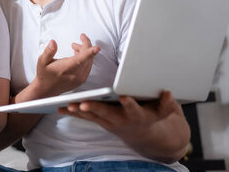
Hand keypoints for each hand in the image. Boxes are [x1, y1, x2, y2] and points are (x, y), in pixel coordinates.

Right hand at [33, 34, 99, 97]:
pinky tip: (78, 55)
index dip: (90, 52)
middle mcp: (76, 74)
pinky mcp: (82, 79)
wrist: (46, 89)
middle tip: (78, 40)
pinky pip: (88, 66)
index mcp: (66, 68)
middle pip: (88, 57)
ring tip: (75, 47)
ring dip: (85, 52)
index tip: (97, 48)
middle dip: (85, 45)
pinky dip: (86, 58)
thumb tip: (53, 42)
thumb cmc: (44, 75)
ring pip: (89, 61)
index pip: (81, 59)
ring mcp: (80, 78)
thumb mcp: (42, 61)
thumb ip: (48, 51)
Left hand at [58, 91, 179, 139]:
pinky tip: (60, 109)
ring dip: (79, 110)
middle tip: (83, 103)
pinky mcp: (101, 121)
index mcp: (137, 115)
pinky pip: (86, 117)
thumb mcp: (164, 111)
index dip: (129, 103)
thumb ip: (167, 103)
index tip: (124, 97)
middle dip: (95, 108)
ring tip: (67, 105)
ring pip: (93, 116)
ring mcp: (109, 122)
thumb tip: (168, 93)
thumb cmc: (153, 116)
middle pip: (107, 113)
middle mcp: (121, 120)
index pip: (133, 109)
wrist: (145, 135)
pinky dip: (74, 113)